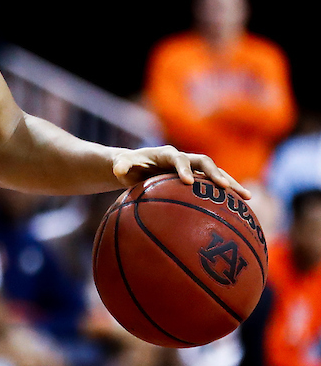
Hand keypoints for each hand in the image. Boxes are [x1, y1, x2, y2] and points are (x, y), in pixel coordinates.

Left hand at [112, 145, 249, 198]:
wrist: (137, 166)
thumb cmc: (129, 167)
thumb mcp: (122, 165)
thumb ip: (121, 166)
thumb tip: (118, 171)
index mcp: (166, 154)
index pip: (178, 159)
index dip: (184, 168)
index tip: (188, 181)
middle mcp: (184, 158)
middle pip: (204, 162)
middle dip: (215, 174)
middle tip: (225, 187)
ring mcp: (194, 168)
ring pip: (216, 173)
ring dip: (231, 183)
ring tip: (247, 197)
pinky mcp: (199, 179)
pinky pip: (215, 186)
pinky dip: (228, 195)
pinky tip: (242, 211)